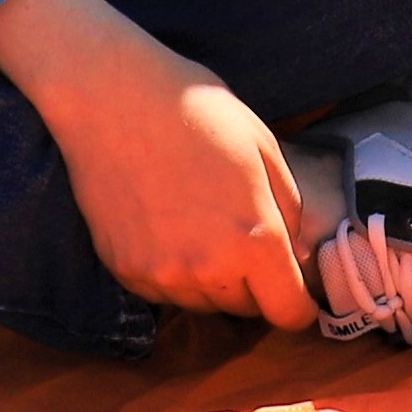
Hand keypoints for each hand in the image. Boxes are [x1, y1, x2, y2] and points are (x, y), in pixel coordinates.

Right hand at [0, 0, 314, 325]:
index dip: (299, 305)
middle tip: (240, 234)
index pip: (288, 312)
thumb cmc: (198, 112)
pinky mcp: (124, 271)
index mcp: (254, 240)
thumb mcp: (265, 149)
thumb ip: (290, 210)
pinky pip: (163, 292)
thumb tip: (292, 253)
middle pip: (246, 308)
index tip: (294, 289)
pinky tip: (166, 226)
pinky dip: (173, 273)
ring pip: (204, 304)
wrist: (113, 98)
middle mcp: (207, 270)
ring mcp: (160, 274)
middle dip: (253, 282)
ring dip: (212, 280)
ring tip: (199, 225)